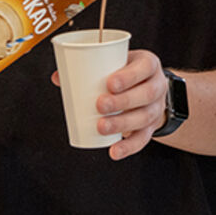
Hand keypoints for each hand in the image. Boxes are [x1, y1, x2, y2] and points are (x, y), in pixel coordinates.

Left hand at [51, 48, 170, 160]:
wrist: (148, 86)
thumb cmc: (125, 72)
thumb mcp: (115, 63)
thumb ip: (88, 68)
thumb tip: (58, 77)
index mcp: (149, 65)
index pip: (145, 67)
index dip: (130, 76)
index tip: (110, 83)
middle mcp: (158, 85)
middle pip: (146, 94)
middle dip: (123, 101)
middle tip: (100, 105)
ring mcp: (156, 108)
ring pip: (145, 117)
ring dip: (123, 124)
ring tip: (101, 127)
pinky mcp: (151, 127)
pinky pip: (143, 139)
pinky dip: (129, 147)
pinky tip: (114, 151)